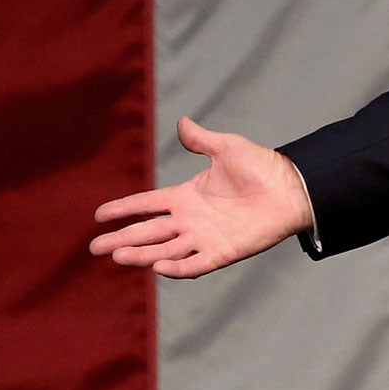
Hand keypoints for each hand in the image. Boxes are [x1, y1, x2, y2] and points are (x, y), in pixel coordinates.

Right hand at [90, 116, 313, 277]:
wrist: (293, 188)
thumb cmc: (263, 167)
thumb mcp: (227, 148)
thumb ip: (201, 140)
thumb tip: (182, 121)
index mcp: (187, 196)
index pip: (147, 205)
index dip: (123, 209)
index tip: (99, 215)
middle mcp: (191, 220)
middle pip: (148, 232)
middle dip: (121, 239)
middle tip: (95, 247)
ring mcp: (205, 237)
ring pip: (165, 250)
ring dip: (141, 255)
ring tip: (117, 256)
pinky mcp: (223, 252)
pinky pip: (195, 264)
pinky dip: (177, 268)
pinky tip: (158, 267)